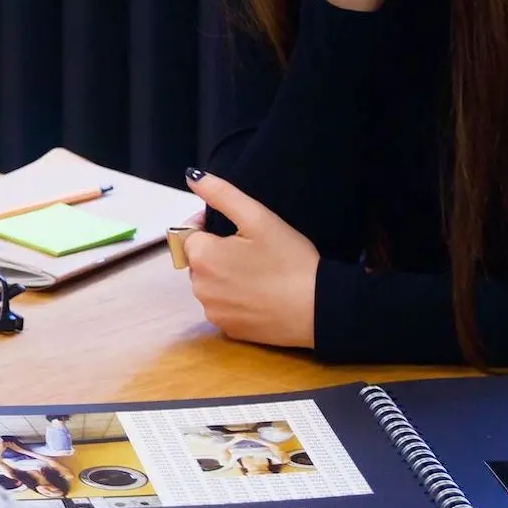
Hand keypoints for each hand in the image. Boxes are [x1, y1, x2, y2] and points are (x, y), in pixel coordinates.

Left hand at [179, 171, 319, 349]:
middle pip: (198, 261)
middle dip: (217, 252)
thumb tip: (191, 177)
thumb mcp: (258, 218)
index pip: (188, 234)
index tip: (239, 229)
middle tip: (253, 250)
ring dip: (225, 276)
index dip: (210, 227)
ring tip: (259, 272)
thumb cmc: (290, 259)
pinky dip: (235, 299)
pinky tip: (260, 294)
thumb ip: (222, 194)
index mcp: (202, 257)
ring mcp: (213, 312)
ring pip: (210, 285)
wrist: (318, 308)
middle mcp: (199, 288)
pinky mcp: (228, 330)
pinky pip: (223, 307)